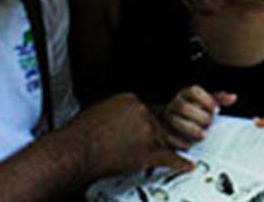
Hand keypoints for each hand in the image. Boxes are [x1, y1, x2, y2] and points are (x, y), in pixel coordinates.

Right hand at [61, 93, 192, 179]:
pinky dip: (181, 162)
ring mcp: (147, 133)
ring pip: (166, 137)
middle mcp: (143, 114)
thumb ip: (117, 110)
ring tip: (162, 149)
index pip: (149, 107)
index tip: (142, 125)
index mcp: (131, 100)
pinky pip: (169, 157)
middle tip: (144, 139)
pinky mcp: (147, 153)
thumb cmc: (81, 133)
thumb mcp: (100, 108)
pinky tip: (188, 164)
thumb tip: (122, 116)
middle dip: (154, 132)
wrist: (76, 150)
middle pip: (160, 121)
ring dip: (169, 144)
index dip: (146, 119)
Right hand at [161, 85, 236, 149]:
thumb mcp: (208, 103)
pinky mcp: (165, 131)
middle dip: (199, 117)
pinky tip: (191, 144)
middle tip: (210, 124)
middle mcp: (176, 104)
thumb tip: (233, 97)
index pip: (194, 91)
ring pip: (176, 121)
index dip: (206, 100)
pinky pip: (170, 136)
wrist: (180, 123)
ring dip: (191, 130)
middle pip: (185, 108)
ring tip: (204, 135)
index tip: (216, 110)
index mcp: (187, 94)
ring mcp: (169, 117)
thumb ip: (219, 99)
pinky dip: (182, 141)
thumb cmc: (199, 111)